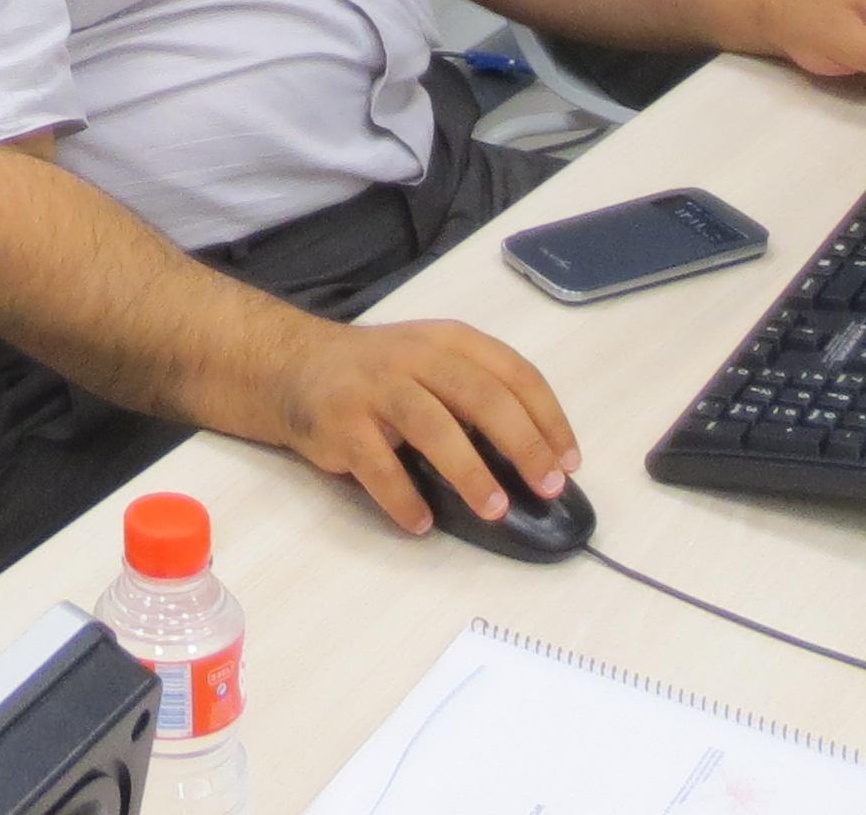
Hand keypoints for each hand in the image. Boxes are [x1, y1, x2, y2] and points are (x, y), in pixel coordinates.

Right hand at [257, 317, 580, 535]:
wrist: (296, 367)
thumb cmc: (382, 376)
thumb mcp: (433, 365)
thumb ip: (477, 396)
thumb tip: (538, 460)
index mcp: (449, 341)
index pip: (513, 372)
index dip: (547, 417)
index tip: (569, 461)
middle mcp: (414, 356)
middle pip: (479, 395)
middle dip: (522, 443)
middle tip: (547, 487)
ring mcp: (374, 387)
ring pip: (432, 425)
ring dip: (469, 471)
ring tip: (495, 510)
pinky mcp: (340, 421)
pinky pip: (377, 464)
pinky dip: (403, 498)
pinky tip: (421, 523)